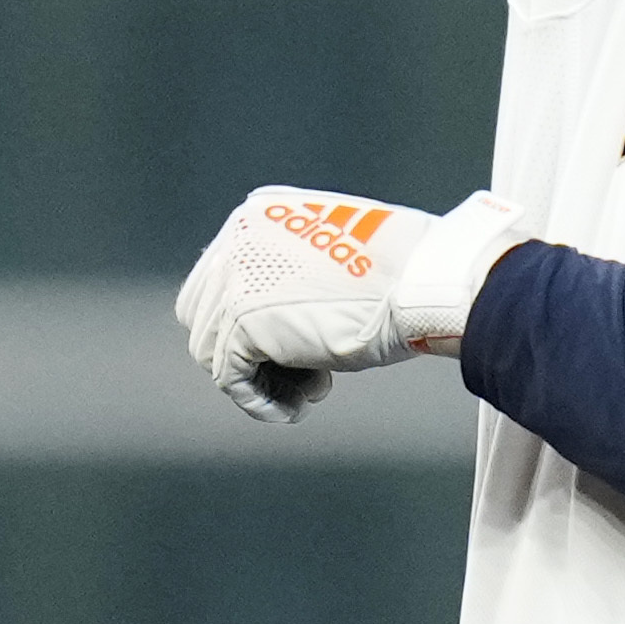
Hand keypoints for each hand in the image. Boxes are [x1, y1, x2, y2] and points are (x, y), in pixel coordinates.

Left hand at [173, 186, 529, 423]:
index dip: (255, 324)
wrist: (419, 282)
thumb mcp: (336, 253)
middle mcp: (234, 241)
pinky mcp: (241, 323)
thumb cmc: (402, 270)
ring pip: (213, 351)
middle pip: (206, 315)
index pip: (223, 280)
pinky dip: (259, 400)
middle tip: (299, 371)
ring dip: (262, 378)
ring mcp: (232, 281)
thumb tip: (280, 316)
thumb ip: (298, 268)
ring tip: (307, 388)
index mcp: (257, 215)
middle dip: (248, 351)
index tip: (293, 347)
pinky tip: (292, 408)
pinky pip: (230, 378)